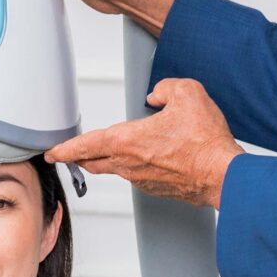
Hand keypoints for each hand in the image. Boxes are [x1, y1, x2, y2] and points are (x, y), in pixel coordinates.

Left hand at [47, 78, 244, 208]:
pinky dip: (137, 165)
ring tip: (114, 150)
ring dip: (110, 160)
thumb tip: (157, 96)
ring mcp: (143, 179)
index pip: (85, 145)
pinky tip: (151, 156)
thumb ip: (166, 88)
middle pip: (94, 162)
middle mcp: (129, 164)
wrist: (224, 175)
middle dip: (80, 157)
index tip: (52, 152)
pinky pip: (139, 175)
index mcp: (127, 141)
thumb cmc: (205, 141)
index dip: (65, 148)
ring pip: (116, 169)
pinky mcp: (158, 188)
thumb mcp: (187, 93)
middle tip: (72, 153)